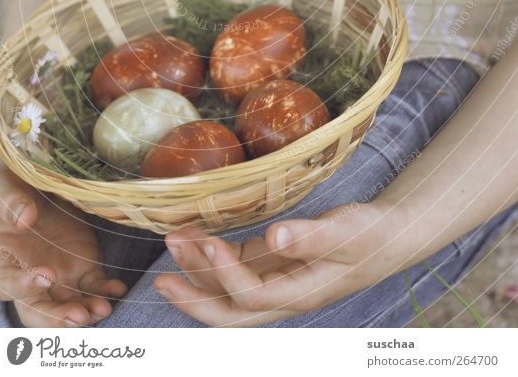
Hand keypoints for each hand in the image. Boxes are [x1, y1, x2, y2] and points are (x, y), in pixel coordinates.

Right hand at [0, 164, 127, 326]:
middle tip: (77, 316)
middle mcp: (29, 277)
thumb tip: (24, 218)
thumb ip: (11, 203)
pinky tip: (117, 290)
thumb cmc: (8, 187)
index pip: (9, 284)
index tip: (45, 275)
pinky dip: (105, 291)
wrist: (34, 181)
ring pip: (69, 304)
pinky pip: (94, 286)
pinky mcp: (82, 267)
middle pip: (39, 309)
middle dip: (57, 317)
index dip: (24, 286)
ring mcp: (58, 276)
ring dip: (86, 311)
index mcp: (2, 262)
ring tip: (103, 308)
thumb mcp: (3, 188)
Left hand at [154, 200, 402, 325]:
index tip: (208, 243)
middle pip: (230, 314)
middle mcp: (282, 295)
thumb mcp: (344, 232)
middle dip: (193, 300)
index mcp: (301, 294)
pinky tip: (195, 234)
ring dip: (197, 271)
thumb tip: (275, 235)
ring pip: (227, 290)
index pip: (253, 297)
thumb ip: (310, 237)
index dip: (226, 275)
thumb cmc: (368, 235)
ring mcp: (274, 281)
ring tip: (173, 242)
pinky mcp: (270, 263)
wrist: (384, 237)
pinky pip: (234, 266)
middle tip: (162, 280)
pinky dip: (211, 254)